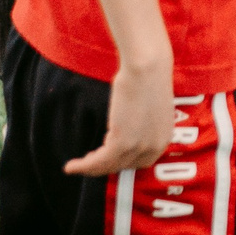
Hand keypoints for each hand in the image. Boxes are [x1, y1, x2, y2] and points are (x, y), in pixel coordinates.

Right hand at [63, 57, 174, 175]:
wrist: (146, 66)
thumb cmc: (148, 76)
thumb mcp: (149, 106)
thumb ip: (142, 122)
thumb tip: (126, 124)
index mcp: (164, 137)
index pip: (142, 161)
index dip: (123, 162)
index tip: (108, 159)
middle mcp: (155, 146)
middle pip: (125, 166)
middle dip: (106, 166)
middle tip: (90, 162)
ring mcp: (140, 146)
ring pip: (110, 165)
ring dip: (90, 169)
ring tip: (75, 166)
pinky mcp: (123, 142)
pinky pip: (100, 161)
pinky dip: (84, 166)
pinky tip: (71, 166)